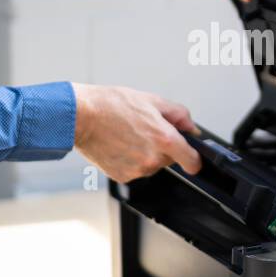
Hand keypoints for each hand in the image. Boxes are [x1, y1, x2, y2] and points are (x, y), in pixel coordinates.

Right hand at [71, 83, 202, 181]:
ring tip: (128, 134)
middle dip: (163, 146)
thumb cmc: (111, 105)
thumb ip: (178, 115)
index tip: (192, 156)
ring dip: (145, 152)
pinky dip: (130, 159)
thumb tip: (191, 127)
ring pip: (151, 164)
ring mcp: (137, 170)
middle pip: (169, 159)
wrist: (80, 117)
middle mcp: (152, 159)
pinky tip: (119, 144)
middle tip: (145, 129)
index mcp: (164, 140)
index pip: (193, 161)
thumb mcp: (152, 100)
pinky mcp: (122, 176)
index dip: (194, 158)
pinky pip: (135, 169)